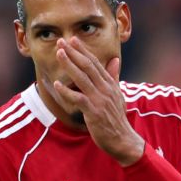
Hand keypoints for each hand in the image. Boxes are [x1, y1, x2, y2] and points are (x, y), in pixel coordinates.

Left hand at [51, 37, 144, 164]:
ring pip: (82, 79)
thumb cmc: (117, 118)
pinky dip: (67, 92)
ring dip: (70, 65)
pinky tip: (57, 85)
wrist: (123, 139)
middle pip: (88, 67)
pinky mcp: (94, 112)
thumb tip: (115, 60)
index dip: (84, 51)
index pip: (96, 64)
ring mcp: (100, 100)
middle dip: (74, 53)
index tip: (73, 40)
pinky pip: (79, 99)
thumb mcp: (117, 95)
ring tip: (59, 54)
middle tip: (61, 41)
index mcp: (110, 85)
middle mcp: (105, 89)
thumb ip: (113, 77)